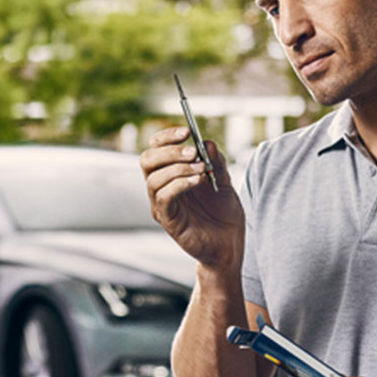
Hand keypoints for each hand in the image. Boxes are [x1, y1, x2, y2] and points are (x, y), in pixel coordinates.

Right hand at [140, 125, 243, 268]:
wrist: (230, 245)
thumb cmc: (224, 214)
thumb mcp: (225, 181)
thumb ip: (216, 161)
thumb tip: (207, 142)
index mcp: (171, 175)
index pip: (156, 149)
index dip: (166, 137)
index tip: (186, 131)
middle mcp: (162, 188)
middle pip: (147, 160)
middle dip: (168, 150)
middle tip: (193, 150)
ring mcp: (162, 205)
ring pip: (153, 179)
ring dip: (178, 168)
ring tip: (201, 169)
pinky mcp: (168, 220)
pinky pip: (164, 197)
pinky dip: (179, 184)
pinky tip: (198, 181)